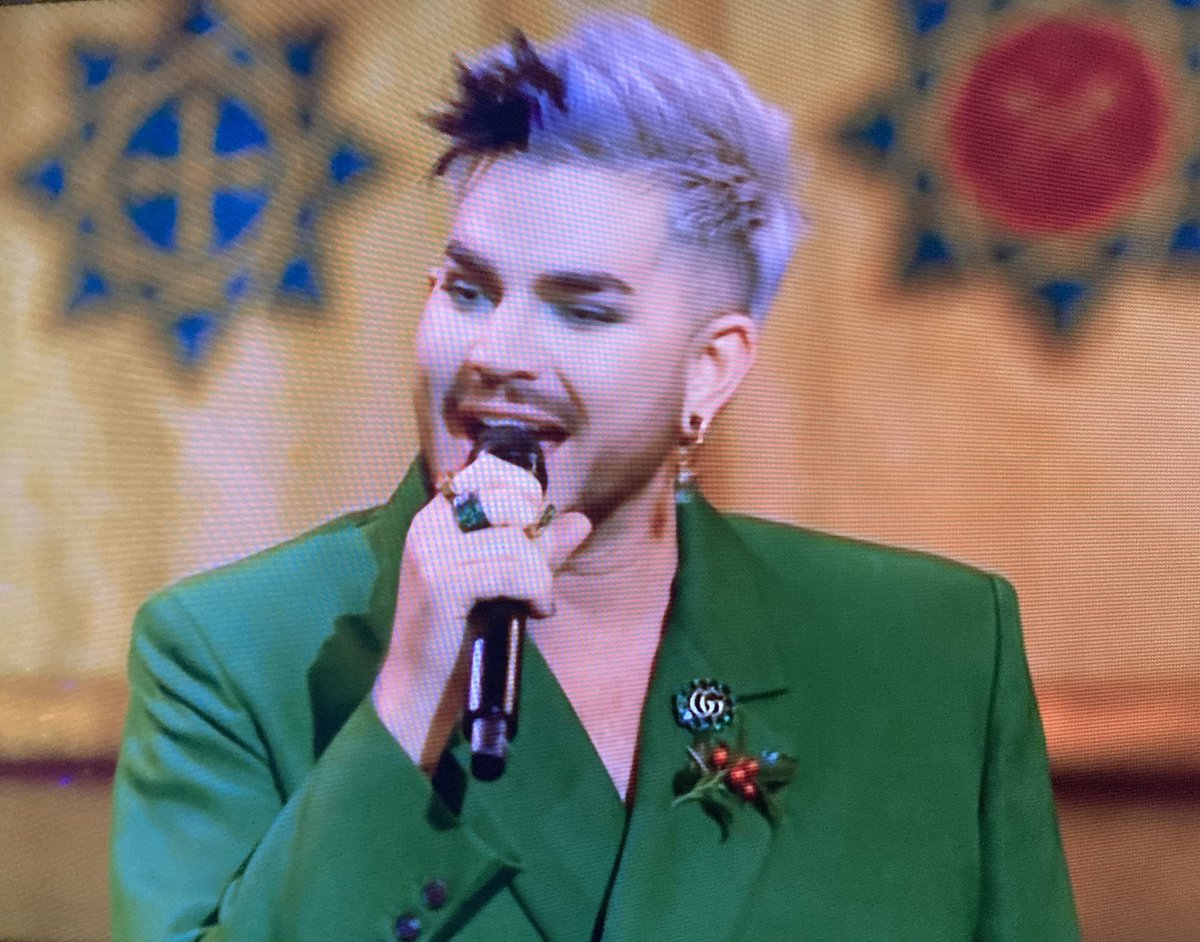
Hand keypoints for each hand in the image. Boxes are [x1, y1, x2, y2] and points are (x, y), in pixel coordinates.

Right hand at [371, 453, 591, 768]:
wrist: (423, 690)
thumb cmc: (463, 635)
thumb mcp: (506, 582)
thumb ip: (540, 548)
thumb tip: (580, 520)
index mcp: (439, 514)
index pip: (494, 469)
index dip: (528, 497)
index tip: (532, 539)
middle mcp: (430, 523)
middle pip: (512, 499)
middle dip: (538, 539)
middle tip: (535, 577)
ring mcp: (431, 550)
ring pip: (518, 541)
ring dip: (541, 577)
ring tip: (534, 603)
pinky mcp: (440, 581)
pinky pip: (512, 570)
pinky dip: (536, 593)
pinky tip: (532, 613)